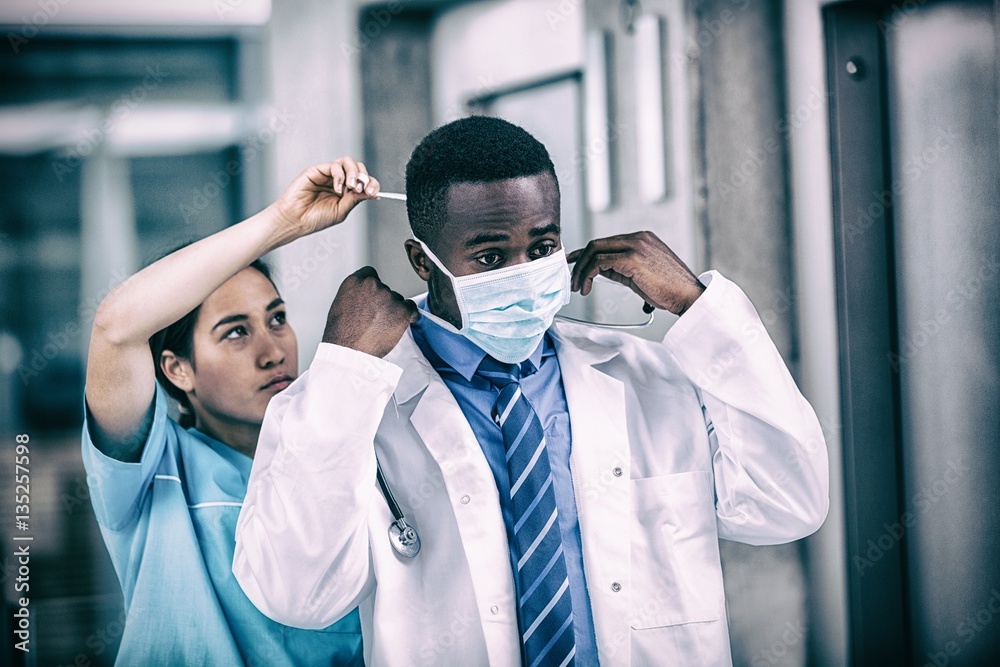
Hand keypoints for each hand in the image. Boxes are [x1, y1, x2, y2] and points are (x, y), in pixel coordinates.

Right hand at [271, 157, 380, 237]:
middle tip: (361, 189)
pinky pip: (334, 166)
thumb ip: (355, 199)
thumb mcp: (340, 211)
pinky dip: (339, 176)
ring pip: (348, 162)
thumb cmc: (315, 218)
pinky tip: (337, 188)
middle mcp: (338, 181)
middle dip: (364, 177)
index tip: (373, 192)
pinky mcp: (317, 170)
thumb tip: (373, 192)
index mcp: (346, 192)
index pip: (364, 181)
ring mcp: (328, 175)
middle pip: (358, 168)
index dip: (372, 183)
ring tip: (351, 187)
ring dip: (354, 173)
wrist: (295, 220)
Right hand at [323, 267, 418, 357]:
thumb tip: (364, 296)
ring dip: (394, 311)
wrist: (349, 351)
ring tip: (381, 327)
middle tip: (376, 319)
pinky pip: (412, 308)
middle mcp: (372, 285)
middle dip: (383, 302)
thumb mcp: (340, 305)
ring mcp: (388, 296)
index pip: (370, 274)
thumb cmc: (341, 334)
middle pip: (384, 289)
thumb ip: (354, 294)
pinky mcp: (401, 309)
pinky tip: (401, 324)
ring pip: (397, 300)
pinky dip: (409, 316)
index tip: (373, 296)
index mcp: (354, 282)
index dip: (373, 287)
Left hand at [568, 231, 704, 315]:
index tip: (573, 262)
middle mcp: (637, 238)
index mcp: (641, 239)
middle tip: (573, 279)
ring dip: (581, 271)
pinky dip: (589, 274)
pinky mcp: (632, 258)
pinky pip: (600, 262)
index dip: (585, 253)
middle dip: (579, 261)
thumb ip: (620, 268)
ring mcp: (635, 246)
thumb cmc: (669, 290)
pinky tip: (588, 287)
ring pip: (594, 251)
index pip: (606, 242)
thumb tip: (599, 270)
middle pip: (596, 244)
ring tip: (579, 287)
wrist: (688, 295)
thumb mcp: (640, 275)